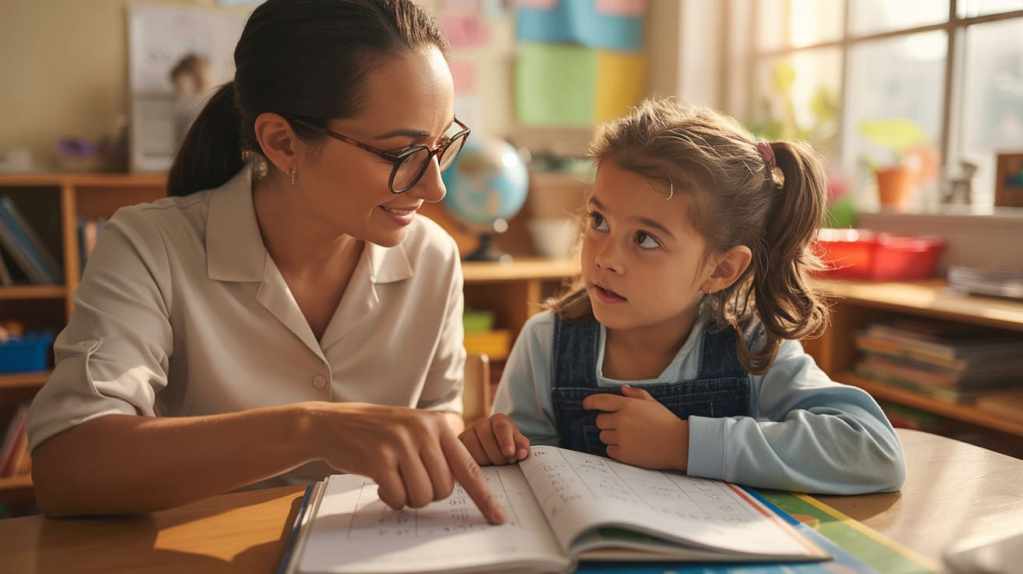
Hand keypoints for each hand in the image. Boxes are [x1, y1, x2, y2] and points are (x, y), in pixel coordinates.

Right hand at [305, 402, 504, 523]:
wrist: (332, 423)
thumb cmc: (378, 432)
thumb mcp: (414, 428)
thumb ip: (438, 450)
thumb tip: (460, 486)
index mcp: (438, 424)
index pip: (469, 467)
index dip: (484, 497)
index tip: (498, 517)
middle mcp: (423, 431)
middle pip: (444, 489)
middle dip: (428, 494)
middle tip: (408, 479)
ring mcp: (401, 443)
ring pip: (423, 496)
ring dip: (408, 498)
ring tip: (394, 479)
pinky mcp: (379, 458)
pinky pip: (398, 497)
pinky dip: (390, 499)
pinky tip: (380, 484)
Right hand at [459, 413, 529, 465]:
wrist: (493, 452)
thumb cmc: (508, 448)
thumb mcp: (518, 445)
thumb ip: (522, 447)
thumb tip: (523, 453)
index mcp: (499, 420)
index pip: (502, 427)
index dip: (506, 440)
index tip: (510, 453)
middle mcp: (481, 424)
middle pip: (486, 437)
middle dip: (497, 455)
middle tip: (503, 463)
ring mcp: (467, 435)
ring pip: (473, 447)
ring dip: (484, 461)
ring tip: (492, 466)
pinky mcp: (458, 447)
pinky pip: (461, 456)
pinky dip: (470, 464)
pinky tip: (478, 469)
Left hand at [583, 386, 689, 470]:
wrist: (678, 443)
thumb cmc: (666, 422)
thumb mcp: (652, 403)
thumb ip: (636, 394)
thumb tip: (622, 389)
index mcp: (627, 405)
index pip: (600, 401)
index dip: (590, 402)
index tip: (586, 405)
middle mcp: (621, 420)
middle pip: (599, 421)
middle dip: (607, 423)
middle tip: (621, 427)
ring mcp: (621, 437)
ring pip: (603, 436)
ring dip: (611, 437)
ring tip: (629, 438)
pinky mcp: (623, 453)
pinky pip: (609, 450)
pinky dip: (616, 450)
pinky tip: (630, 448)